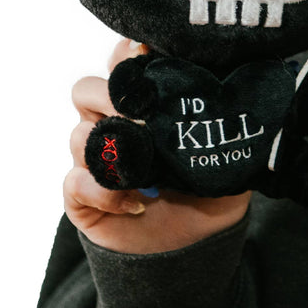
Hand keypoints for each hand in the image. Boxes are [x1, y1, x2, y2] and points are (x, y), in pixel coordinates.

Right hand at [63, 38, 250, 253]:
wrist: (194, 251)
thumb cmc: (208, 193)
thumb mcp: (227, 154)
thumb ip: (226, 122)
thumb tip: (233, 86)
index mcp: (141, 106)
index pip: (120, 65)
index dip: (124, 56)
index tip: (145, 56)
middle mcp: (111, 126)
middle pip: (85, 90)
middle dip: (110, 96)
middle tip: (142, 113)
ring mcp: (94, 162)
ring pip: (78, 136)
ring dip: (111, 148)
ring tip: (146, 168)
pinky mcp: (83, 198)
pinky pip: (75, 183)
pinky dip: (104, 191)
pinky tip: (137, 202)